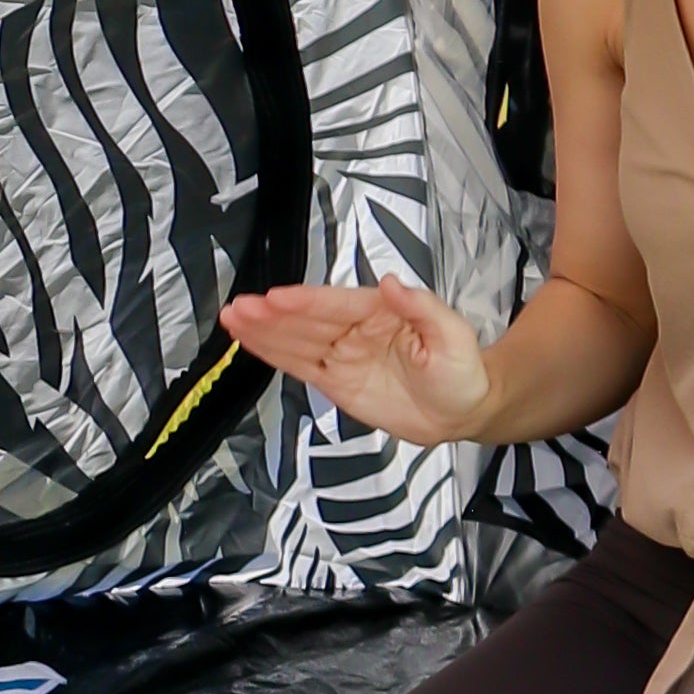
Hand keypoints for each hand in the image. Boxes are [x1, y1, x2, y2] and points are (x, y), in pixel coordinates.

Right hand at [221, 272, 494, 447]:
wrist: (461, 411)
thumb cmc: (461, 369)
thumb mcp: (453, 336)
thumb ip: (423, 309)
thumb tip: (391, 283)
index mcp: (379, 312)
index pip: (336, 306)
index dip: (306, 303)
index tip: (276, 298)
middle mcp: (354, 329)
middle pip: (307, 321)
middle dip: (272, 315)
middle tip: (238, 308)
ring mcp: (341, 355)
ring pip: (296, 342)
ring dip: (263, 331)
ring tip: (232, 318)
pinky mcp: (334, 381)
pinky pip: (299, 366)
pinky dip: (272, 354)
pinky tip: (248, 341)